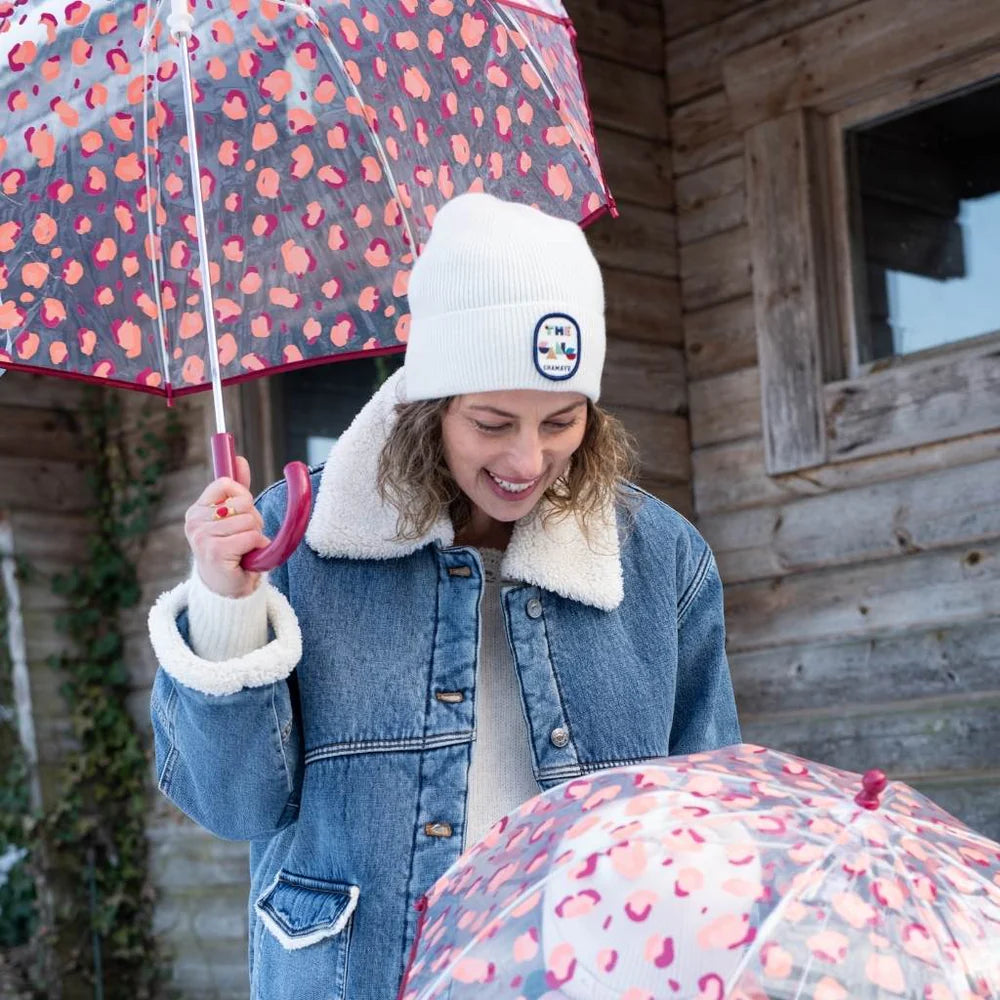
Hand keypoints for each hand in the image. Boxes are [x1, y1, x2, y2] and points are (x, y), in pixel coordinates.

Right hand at [185, 456, 268, 597]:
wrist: (227, 589)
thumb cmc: (231, 550)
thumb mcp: (232, 517)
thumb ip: (236, 489)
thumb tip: (239, 459)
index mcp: (196, 510)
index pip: (226, 484)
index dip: (243, 496)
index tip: (242, 512)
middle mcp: (194, 522)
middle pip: (243, 502)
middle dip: (253, 519)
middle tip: (245, 537)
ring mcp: (203, 537)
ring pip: (249, 521)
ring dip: (256, 535)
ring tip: (245, 548)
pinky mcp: (216, 552)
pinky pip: (251, 536)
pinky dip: (257, 546)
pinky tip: (246, 557)